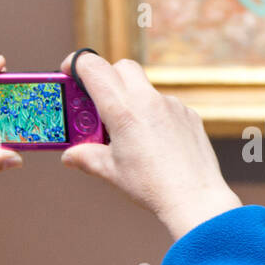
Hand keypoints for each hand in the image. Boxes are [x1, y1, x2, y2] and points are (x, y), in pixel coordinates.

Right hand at [59, 52, 240, 239]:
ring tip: (128, 131)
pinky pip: (166, 104)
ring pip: (146, 86)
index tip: (69, 73)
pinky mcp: (189, 114)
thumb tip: (69, 155)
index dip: (76, 64)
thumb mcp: (111, 171)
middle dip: (107, 76)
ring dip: (132, 98)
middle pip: (122, 66)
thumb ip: (86, 157)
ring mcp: (172, 105)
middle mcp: (148, 100)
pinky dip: (154, 114)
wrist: (195, 199)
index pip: (94, 67)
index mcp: (123, 110)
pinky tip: (156, 141)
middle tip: (99, 102)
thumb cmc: (150, 186)